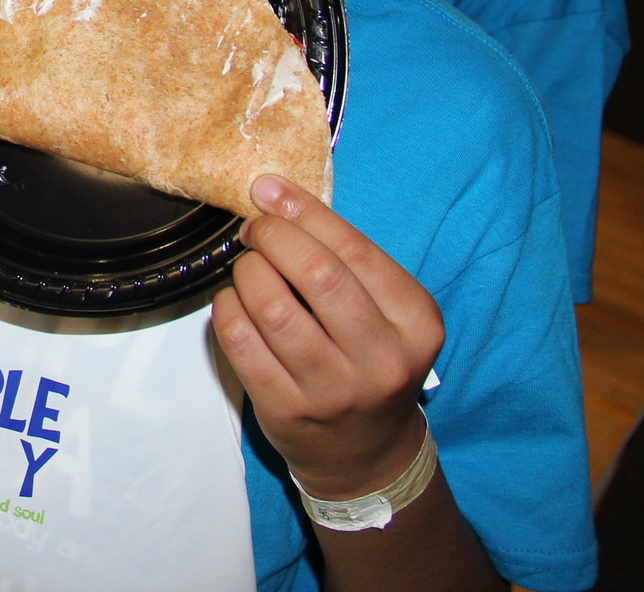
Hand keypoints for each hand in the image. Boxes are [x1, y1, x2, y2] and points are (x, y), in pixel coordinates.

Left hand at [209, 174, 442, 499]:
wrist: (365, 453)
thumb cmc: (370, 364)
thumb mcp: (387, 314)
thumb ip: (344, 259)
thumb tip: (273, 194)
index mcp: (417, 323)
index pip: (355, 250)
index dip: (304, 212)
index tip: (268, 190)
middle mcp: (382, 359)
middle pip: (316, 273)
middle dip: (272, 236)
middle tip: (255, 229)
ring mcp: (334, 391)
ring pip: (273, 307)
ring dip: (247, 272)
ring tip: (247, 266)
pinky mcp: (287, 411)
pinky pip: (241, 342)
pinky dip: (227, 308)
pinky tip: (233, 302)